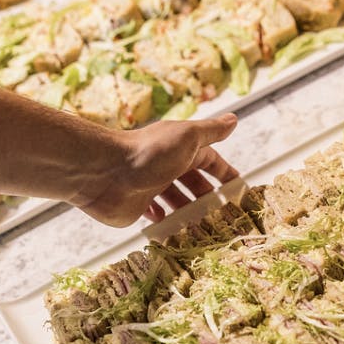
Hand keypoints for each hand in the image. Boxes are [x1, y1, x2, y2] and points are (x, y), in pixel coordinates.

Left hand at [74, 114, 240, 225]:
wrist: (106, 173)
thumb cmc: (149, 152)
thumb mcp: (187, 137)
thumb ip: (211, 131)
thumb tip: (233, 119)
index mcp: (181, 148)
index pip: (210, 160)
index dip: (224, 173)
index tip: (238, 188)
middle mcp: (167, 165)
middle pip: (194, 182)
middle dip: (208, 197)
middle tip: (224, 214)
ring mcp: (152, 186)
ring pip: (176, 200)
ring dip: (189, 211)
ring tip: (203, 224)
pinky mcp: (138, 205)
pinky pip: (155, 214)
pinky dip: (165, 220)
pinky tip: (171, 224)